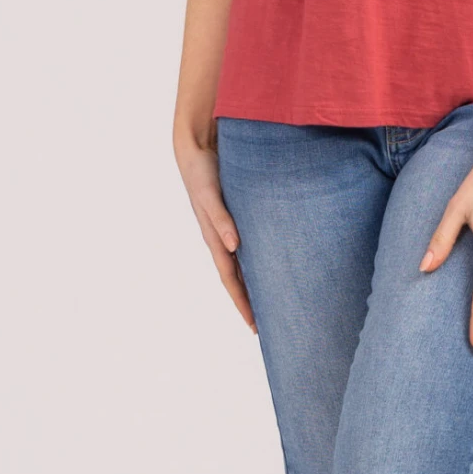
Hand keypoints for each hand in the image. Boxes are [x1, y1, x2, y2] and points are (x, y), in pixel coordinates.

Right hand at [175, 132, 256, 333]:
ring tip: (275, 300)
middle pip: (239, 278)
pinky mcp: (239, 215)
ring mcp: (230, 228)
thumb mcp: (210, 195)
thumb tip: (234, 246)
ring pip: (246, 264)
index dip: (243, 303)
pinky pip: (252, 244)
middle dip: (252, 301)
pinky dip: (260, 258)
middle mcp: (223, 238)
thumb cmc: (202, 172)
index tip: (254, 325)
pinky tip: (274, 262)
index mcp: (215, 239)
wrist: (198, 148)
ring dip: (257, 283)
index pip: (231, 280)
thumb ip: (221, 218)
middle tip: (271, 323)